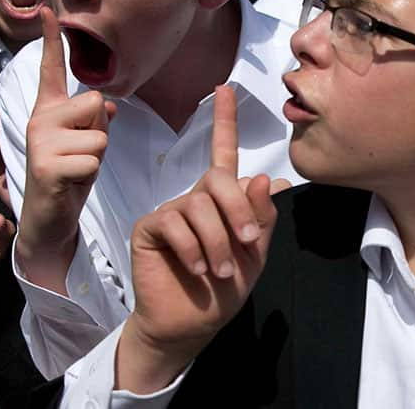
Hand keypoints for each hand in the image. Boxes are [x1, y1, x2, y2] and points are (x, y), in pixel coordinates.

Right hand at [16, 7, 115, 291]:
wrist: (49, 220)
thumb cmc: (70, 177)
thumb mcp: (86, 144)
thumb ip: (95, 121)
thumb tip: (109, 106)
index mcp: (48, 110)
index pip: (51, 70)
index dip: (50, 40)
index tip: (48, 10)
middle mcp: (39, 120)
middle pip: (96, 103)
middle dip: (100, 131)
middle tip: (80, 155)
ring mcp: (40, 141)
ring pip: (99, 134)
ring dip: (97, 156)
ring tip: (76, 170)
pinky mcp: (46, 165)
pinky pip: (93, 160)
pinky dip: (91, 175)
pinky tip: (71, 184)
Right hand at [116, 85, 289, 393]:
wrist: (191, 324)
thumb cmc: (224, 290)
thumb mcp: (254, 254)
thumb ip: (261, 218)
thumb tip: (264, 177)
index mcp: (222, 201)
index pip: (223, 153)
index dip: (224, 120)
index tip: (225, 88)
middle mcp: (195, 199)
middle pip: (217, 179)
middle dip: (239, 210)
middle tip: (249, 244)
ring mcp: (171, 211)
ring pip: (199, 205)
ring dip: (217, 239)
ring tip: (220, 270)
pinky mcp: (150, 227)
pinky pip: (173, 221)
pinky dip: (193, 246)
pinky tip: (198, 267)